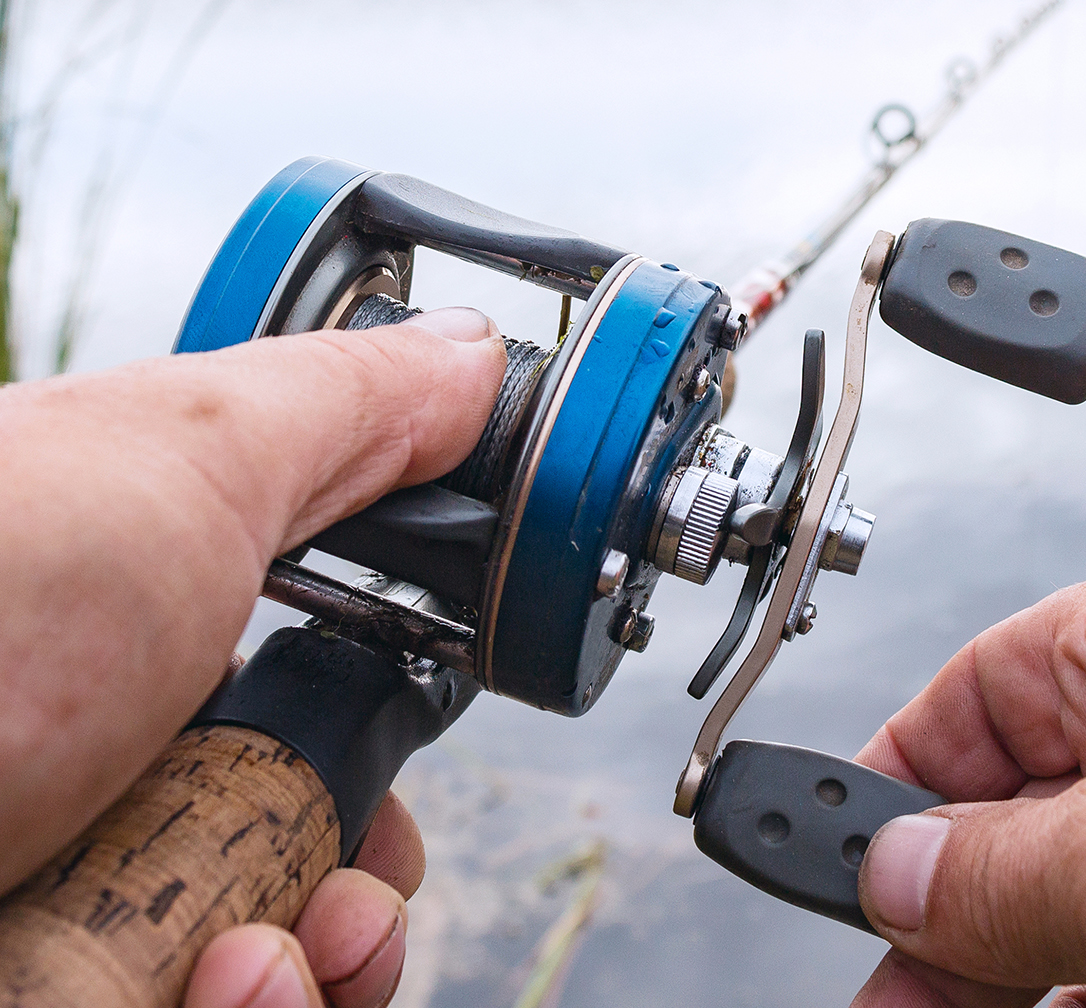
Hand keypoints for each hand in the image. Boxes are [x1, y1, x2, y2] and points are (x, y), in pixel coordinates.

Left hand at [0, 309, 505, 1005]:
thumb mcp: (178, 458)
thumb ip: (346, 411)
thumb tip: (474, 355)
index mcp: (141, 654)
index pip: (298, 729)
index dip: (375, 771)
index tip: (394, 786)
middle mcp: (96, 785)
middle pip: (297, 870)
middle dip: (358, 893)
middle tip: (347, 887)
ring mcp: (63, 898)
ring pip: (268, 971)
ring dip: (318, 968)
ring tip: (255, 955)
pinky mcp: (52, 984)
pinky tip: (212, 989)